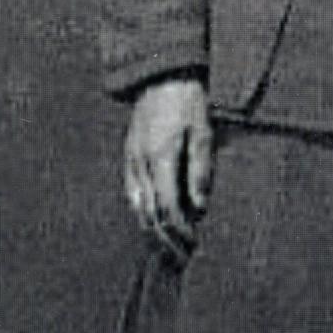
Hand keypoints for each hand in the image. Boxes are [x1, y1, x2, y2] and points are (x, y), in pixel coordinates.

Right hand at [123, 75, 212, 260]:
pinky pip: (132, 192)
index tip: (192, 245)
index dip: (179, 231)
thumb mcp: (204, 133)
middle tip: (181, 257)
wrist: (162, 75)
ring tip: (168, 246)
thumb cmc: (189, 102)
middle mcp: (141, 164)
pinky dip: (142, 211)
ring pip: (137, 207)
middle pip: (149, 214)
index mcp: (161, 158)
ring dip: (152, 230)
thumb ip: (200, 171)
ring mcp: (131, 160)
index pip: (167, 209)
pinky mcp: (129, 155)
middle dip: (165, 240)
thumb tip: (200, 207)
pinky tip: (153, 220)